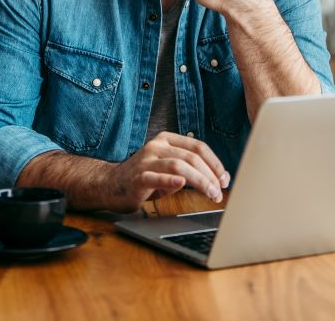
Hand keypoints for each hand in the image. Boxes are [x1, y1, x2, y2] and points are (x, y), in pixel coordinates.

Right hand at [104, 131, 230, 212]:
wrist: (110, 185)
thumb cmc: (143, 178)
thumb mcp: (168, 168)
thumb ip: (189, 169)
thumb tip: (217, 179)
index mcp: (166, 140)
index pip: (198, 147)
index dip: (215, 163)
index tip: (225, 178)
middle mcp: (156, 146)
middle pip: (191, 157)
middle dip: (210, 175)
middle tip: (219, 191)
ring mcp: (146, 161)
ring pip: (178, 166)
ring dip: (199, 181)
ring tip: (210, 194)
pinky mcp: (138, 177)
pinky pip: (156, 177)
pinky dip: (170, 181)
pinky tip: (181, 185)